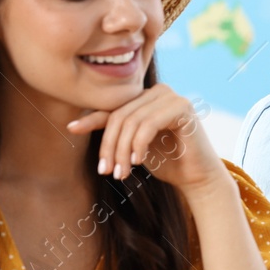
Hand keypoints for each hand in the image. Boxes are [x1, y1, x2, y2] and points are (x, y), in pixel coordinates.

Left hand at [67, 84, 224, 192]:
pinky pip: (148, 124)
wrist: (198, 178)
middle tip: (107, 171)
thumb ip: (115, 132)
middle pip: (120, 115)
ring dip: (122, 151)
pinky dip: (139, 144)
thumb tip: (73, 124)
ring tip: (121, 174)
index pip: (113, 107)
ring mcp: (172, 97)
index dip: (91, 118)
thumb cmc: (167, 162)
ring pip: (131, 121)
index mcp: (146, 97)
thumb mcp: (132, 146)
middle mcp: (158, 91)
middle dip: (110, 146)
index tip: (71, 129)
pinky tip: (137, 161)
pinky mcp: (182, 108)